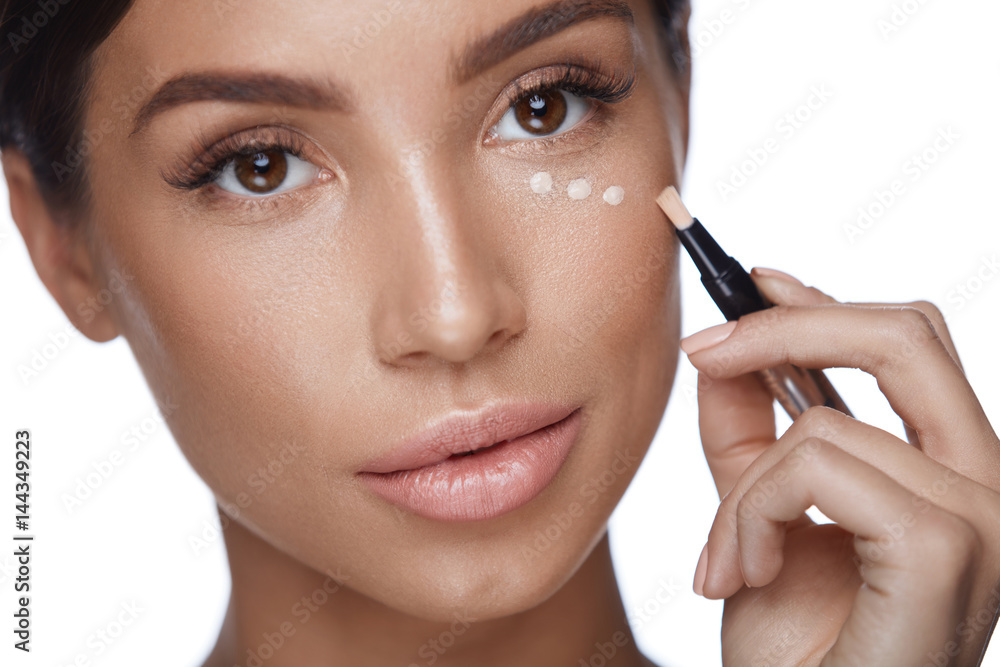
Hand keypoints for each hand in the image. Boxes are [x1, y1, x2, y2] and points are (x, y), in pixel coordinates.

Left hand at [681, 267, 999, 665]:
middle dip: (789, 325)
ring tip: (726, 562)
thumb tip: (723, 353)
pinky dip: (752, 516)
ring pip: (821, 425)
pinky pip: (815, 470)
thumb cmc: (795, 650)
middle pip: (906, 334)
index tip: (753, 279)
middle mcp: (986, 484)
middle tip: (705, 349)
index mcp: (949, 472)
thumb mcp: (755, 518)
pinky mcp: (945, 548)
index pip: (909, 344)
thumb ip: (746, 435)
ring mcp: (981, 516)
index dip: (824, 302)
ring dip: (741, 492)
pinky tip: (747, 576)